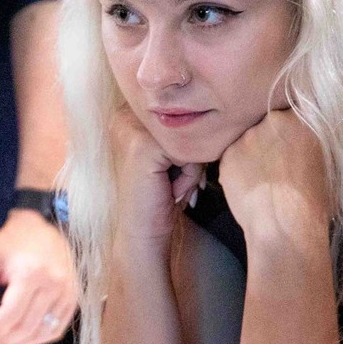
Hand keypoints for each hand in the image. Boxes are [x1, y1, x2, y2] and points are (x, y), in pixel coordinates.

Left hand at [0, 209, 78, 343]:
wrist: (45, 227)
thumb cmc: (12, 243)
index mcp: (31, 272)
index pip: (11, 314)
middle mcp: (54, 285)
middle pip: (26, 327)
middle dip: (2, 343)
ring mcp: (68, 294)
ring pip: (42, 333)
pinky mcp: (74, 300)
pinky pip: (56, 330)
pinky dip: (37, 340)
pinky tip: (20, 341)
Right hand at [107, 106, 203, 257]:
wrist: (142, 232)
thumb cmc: (162, 195)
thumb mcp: (173, 153)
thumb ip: (184, 128)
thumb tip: (216, 112)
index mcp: (131, 111)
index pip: (184, 113)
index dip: (188, 142)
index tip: (169, 168)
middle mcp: (126, 114)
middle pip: (188, 122)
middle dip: (189, 154)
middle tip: (170, 180)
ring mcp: (131, 129)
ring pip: (191, 136)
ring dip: (190, 165)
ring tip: (170, 184)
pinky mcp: (143, 146)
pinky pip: (190, 152)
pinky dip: (189, 175)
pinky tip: (169, 189)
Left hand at [215, 110, 329, 248]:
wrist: (286, 226)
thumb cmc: (317, 200)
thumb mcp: (331, 162)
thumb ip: (318, 141)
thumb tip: (313, 138)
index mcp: (303, 118)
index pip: (295, 111)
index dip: (292, 129)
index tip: (293, 142)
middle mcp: (272, 120)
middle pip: (269, 123)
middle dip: (272, 138)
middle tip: (278, 161)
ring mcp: (247, 137)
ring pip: (249, 139)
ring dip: (254, 152)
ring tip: (263, 176)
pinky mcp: (227, 156)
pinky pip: (233, 156)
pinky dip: (239, 167)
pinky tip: (250, 185)